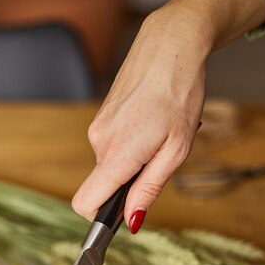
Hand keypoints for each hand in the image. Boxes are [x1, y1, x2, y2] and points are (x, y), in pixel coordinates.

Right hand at [71, 0, 264, 230]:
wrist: (172, 44)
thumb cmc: (180, 93)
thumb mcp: (176, 151)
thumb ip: (149, 189)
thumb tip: (132, 220)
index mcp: (116, 155)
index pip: (85, 203)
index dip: (99, 218)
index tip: (120, 216)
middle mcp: (98, 142)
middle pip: (103, 185)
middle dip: (129, 183)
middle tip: (159, 159)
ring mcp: (97, 128)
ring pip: (110, 165)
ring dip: (133, 161)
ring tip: (158, 135)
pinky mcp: (101, 117)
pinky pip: (111, 146)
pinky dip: (130, 145)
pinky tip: (150, 124)